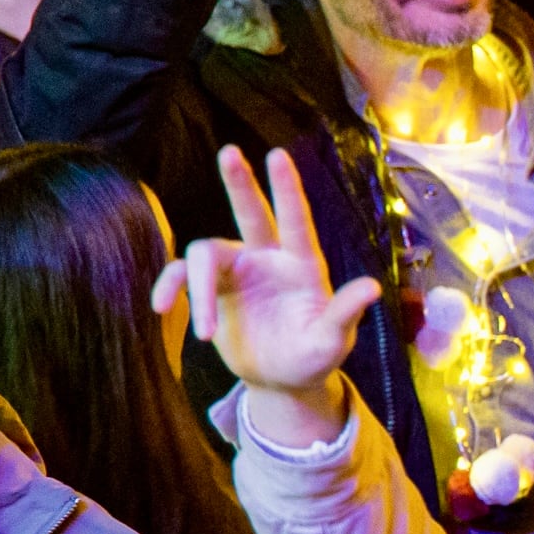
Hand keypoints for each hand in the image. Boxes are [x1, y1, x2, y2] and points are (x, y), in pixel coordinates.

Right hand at [155, 145, 381, 444]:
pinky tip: (161, 308)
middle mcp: (269, 259)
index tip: (278, 155)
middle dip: (240, 183)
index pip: (296, 221)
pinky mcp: (211, 289)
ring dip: (199, 290)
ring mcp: (238, 272)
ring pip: (206, 252)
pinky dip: (169, 287)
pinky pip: (180, 275)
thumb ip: (345, 313)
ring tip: (207, 333)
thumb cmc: (314, 357)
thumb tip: (372, 287)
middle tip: (230, 152)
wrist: (282, 381)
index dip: (287, 189)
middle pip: (252, 214)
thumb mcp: (332, 340)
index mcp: (303, 265)